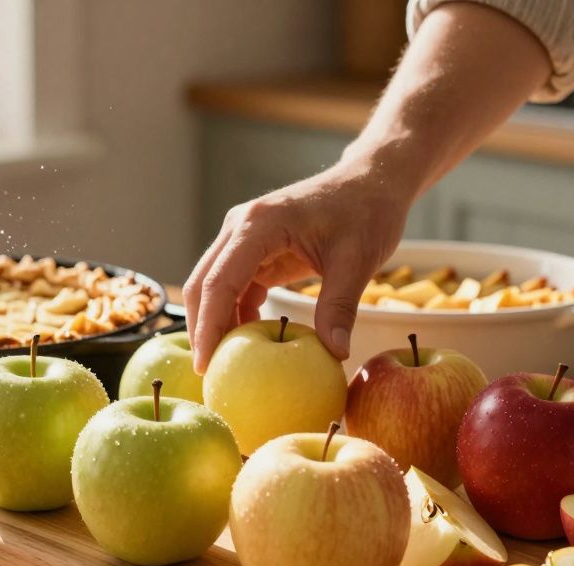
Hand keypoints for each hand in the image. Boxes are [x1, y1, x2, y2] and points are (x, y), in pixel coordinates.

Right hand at [183, 160, 413, 372]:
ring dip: (217, 324)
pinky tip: (250, 343)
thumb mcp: (358, 260)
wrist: (371, 181)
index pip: (218, 282)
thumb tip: (335, 353)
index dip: (208, 327)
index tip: (207, 365)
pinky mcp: (255, 250)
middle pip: (203, 285)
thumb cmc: (367, 211)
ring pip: (213, 287)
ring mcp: (244, 238)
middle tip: (211, 374)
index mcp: (259, 225)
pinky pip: (235, 288)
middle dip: (202, 330)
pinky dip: (236, 315)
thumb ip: (340, 307)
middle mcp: (241, 227)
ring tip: (228, 365)